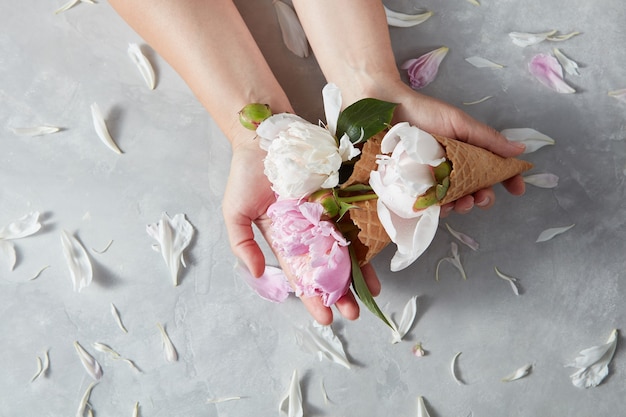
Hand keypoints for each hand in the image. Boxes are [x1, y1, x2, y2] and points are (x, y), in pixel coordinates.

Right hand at [222, 136, 380, 324]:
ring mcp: (327, 211)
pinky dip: (368, 235)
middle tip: (353, 314)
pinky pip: (357, 216)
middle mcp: (309, 229)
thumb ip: (242, 243)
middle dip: (341, 292)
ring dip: (359, 272)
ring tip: (372, 295)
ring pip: (347, 247)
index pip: (301, 273)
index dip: (313, 296)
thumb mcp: (235, 212)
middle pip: (328, 266)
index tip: (326, 318)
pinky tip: (378, 255)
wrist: (266, 133)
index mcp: (286, 238)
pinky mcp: (342, 193)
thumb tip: (259, 273)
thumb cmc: (246, 173)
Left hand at [352, 80, 526, 216]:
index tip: (517, 189)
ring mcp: (433, 178)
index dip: (507, 180)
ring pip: (454, 200)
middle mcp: (453, 167)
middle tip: (480, 198)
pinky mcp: (414, 186)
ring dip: (462, 206)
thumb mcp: (459, 123)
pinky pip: (429, 203)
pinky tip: (440, 206)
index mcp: (468, 152)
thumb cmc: (423, 112)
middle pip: (475, 190)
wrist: (386, 110)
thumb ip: (487, 138)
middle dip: (482, 198)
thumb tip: (519, 151)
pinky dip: (438, 207)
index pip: (493, 170)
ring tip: (460, 202)